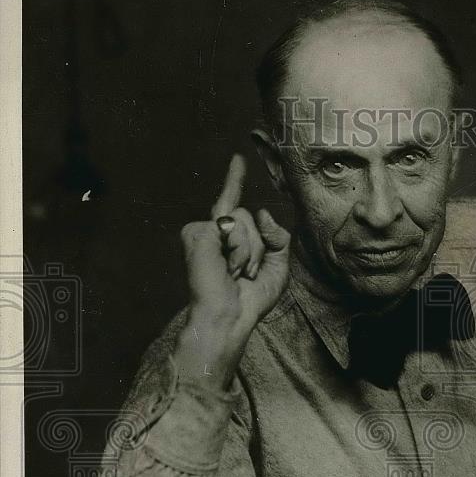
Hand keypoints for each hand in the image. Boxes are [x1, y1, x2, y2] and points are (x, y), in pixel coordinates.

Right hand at [175, 153, 290, 388]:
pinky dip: (239, 250)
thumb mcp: (277, 266)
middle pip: (250, 215)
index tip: (238, 159)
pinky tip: (227, 269)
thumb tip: (261, 212)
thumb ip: (277, 237)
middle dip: (259, 246)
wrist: (231, 317)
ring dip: (250, 251)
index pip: (234, 204)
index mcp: (228, 239)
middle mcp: (212, 231)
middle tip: (245, 273)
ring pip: (244, 219)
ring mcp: (202, 231)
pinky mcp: (197, 233)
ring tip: (236, 273)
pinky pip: (233, 227)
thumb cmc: (250, 299)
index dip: (235, 180)